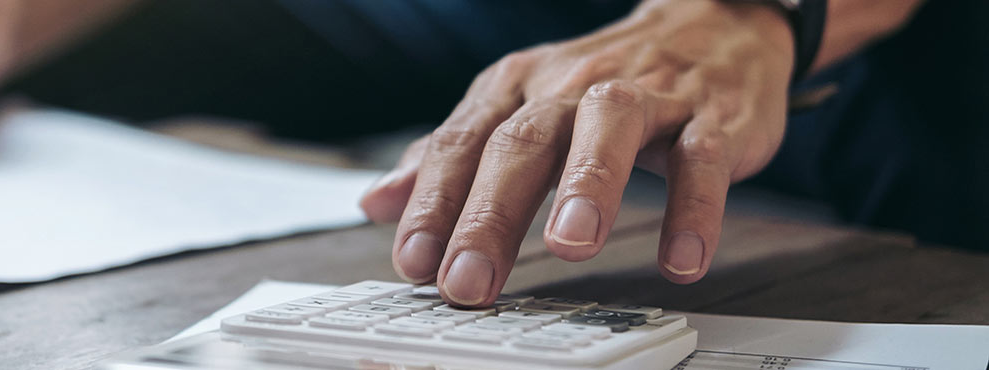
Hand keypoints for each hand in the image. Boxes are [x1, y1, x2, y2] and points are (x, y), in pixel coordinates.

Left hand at [359, 0, 794, 305]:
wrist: (710, 27)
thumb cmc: (601, 82)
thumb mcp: (516, 108)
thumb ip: (452, 157)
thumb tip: (379, 202)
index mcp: (517, 88)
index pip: (461, 144)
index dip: (432, 203)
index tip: (413, 262)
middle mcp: (572, 87)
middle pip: (522, 144)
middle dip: (489, 215)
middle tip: (467, 278)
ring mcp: (645, 98)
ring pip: (607, 131)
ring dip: (587, 186)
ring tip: (569, 248)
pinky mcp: (711, 117)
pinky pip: (701, 159)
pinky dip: (694, 209)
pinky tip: (679, 259)